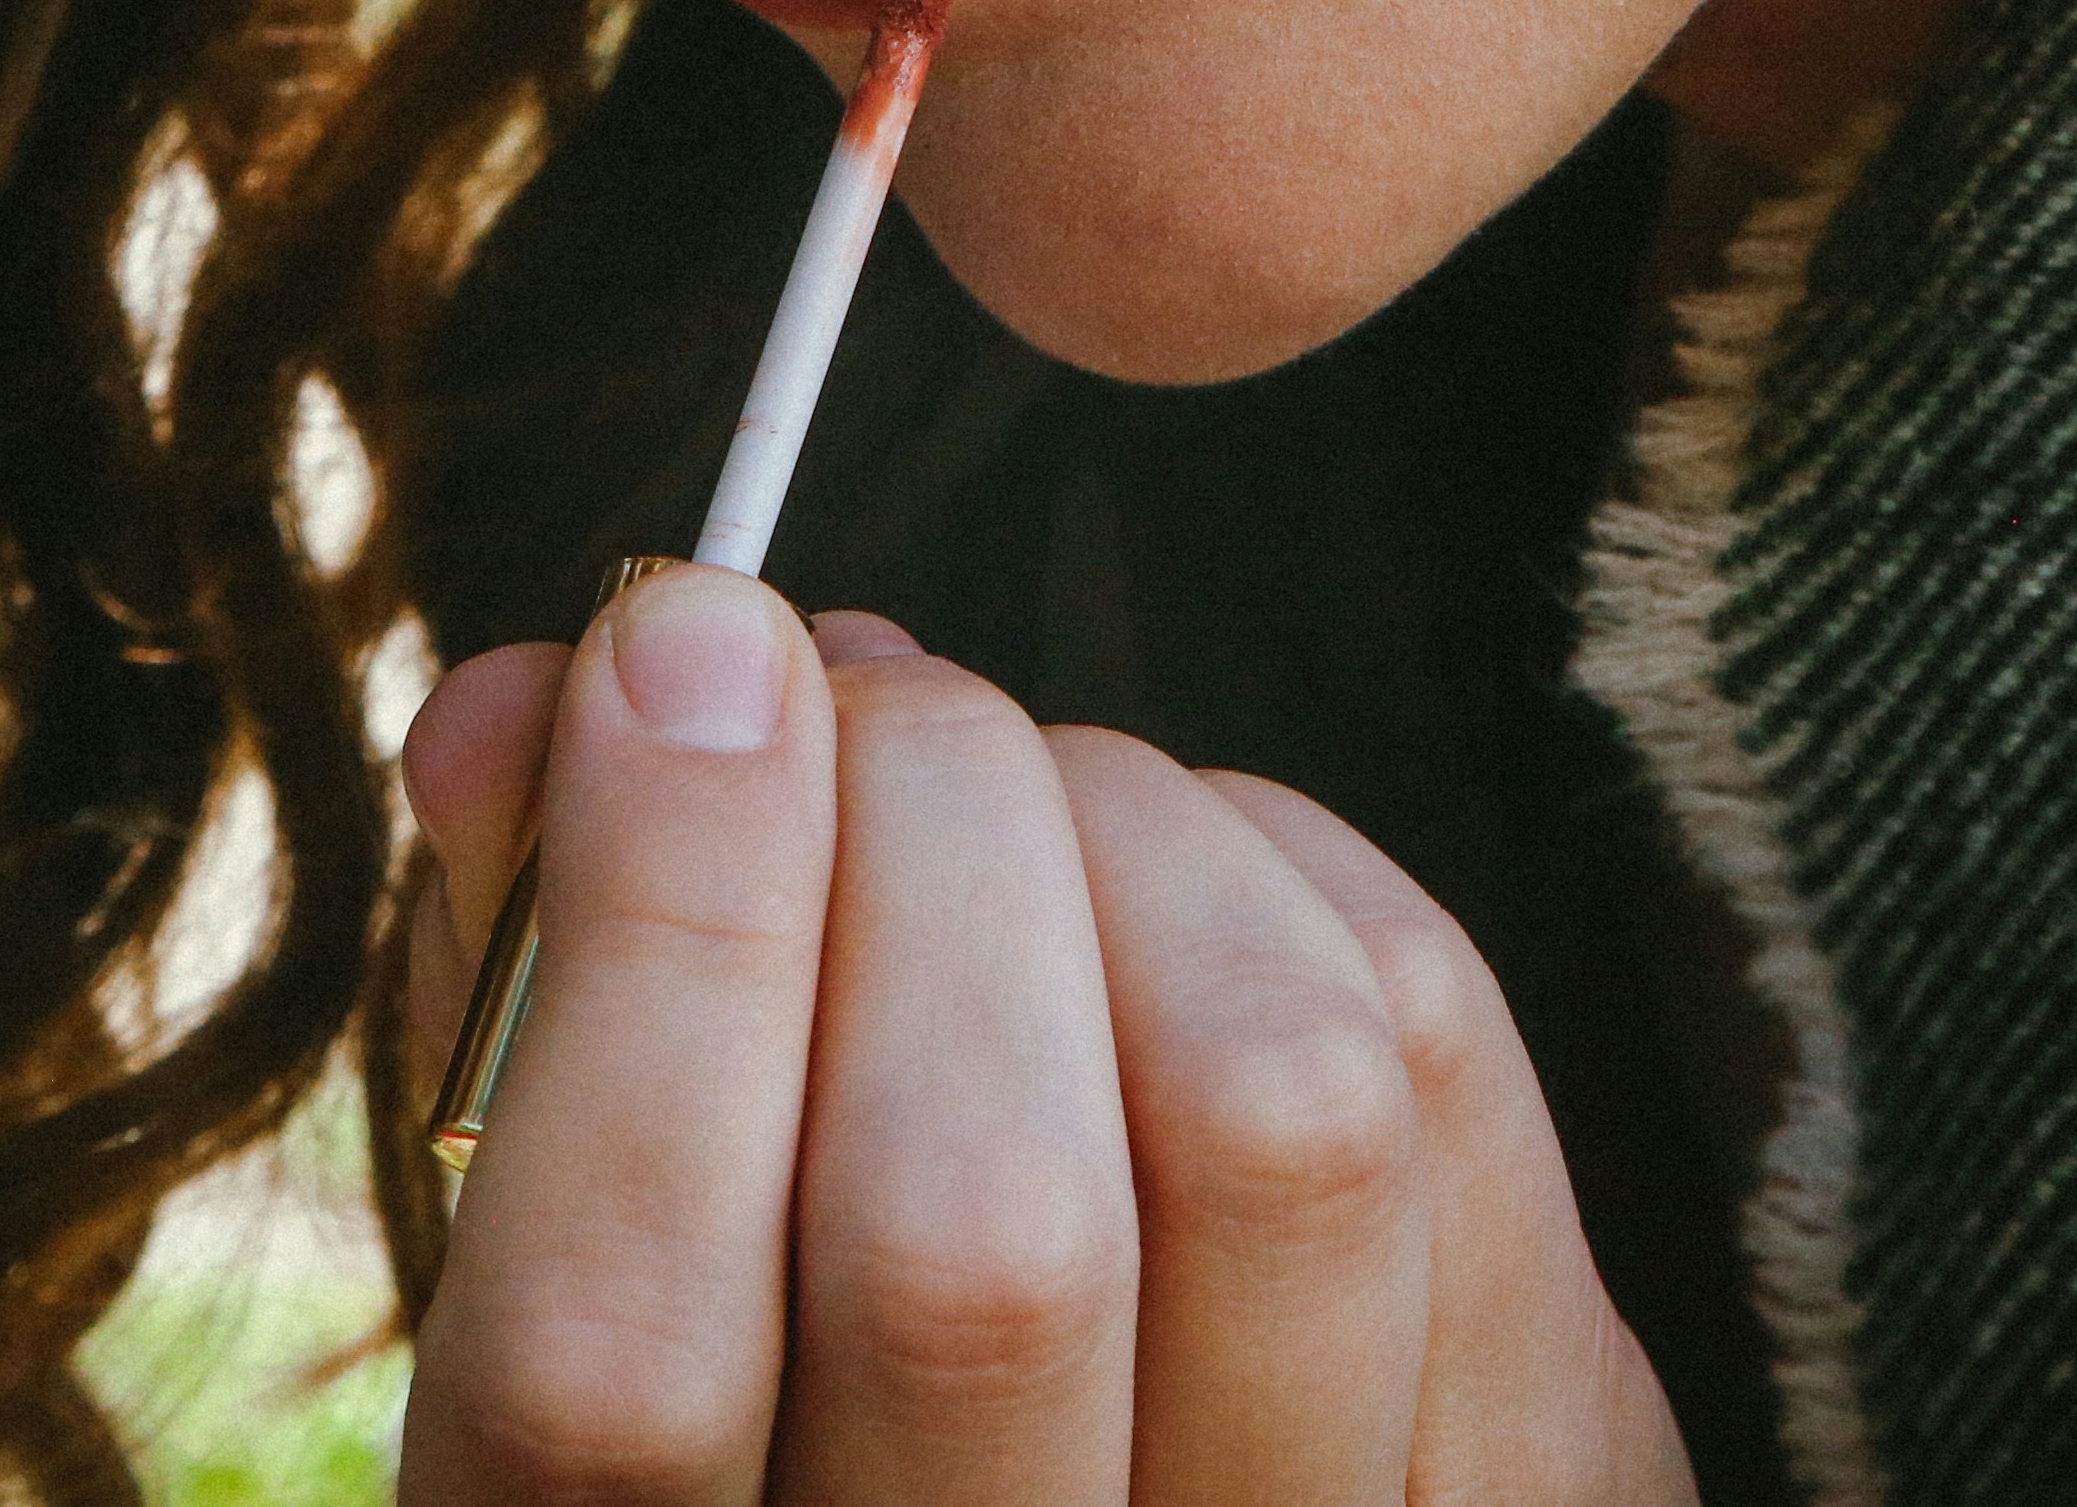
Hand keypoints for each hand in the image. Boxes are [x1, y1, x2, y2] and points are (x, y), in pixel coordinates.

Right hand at [391, 566, 1692, 1506]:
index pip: (617, 1356)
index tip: (668, 651)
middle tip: (839, 689)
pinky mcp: (1537, 1463)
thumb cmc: (817, 1376)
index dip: (653, 948)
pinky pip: (1445, 1065)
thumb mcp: (602, 1269)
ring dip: (1114, 828)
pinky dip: (1282, 869)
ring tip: (1000, 794)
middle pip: (978, 1235)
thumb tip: (558, 697)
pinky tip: (1169, 878)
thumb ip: (539, 997)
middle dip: (904, 827)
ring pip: (1268, 1112)